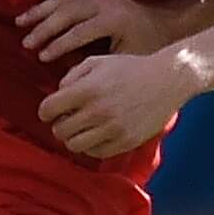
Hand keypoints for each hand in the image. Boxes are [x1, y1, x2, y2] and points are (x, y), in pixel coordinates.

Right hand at [17, 0, 171, 62]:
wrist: (167, 24)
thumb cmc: (149, 47)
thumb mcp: (128, 60)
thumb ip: (101, 65)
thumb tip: (72, 78)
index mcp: (112, 20)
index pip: (78, 33)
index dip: (58, 45)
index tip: (41, 57)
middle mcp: (104, 2)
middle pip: (66, 13)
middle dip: (44, 28)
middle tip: (27, 43)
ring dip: (40, 9)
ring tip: (21, 22)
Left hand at [38, 48, 200, 157]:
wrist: (167, 80)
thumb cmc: (131, 68)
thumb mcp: (98, 61)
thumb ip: (72, 76)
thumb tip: (57, 95)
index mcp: (87, 89)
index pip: (48, 109)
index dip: (46, 111)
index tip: (51, 111)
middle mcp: (97, 111)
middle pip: (59, 130)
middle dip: (59, 124)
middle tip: (67, 120)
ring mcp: (112, 129)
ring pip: (74, 145)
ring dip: (73, 138)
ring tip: (81, 129)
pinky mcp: (126, 141)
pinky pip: (96, 153)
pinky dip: (91, 146)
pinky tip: (97, 134)